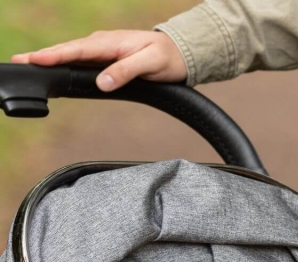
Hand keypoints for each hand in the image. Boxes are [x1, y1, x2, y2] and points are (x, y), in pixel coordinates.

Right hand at [11, 30, 186, 91]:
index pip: (77, 50)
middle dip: (42, 55)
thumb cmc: (167, 58)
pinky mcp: (104, 58)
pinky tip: (52, 68)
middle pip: (67, 50)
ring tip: (28, 64)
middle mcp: (101, 44)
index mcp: (109, 43)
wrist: (179, 53)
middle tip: (18, 61)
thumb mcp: (150, 64)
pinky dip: (63, 62)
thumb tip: (102, 83)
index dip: (55, 55)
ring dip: (49, 58)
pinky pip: (80, 60)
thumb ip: (126, 72)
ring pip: (71, 54)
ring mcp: (102, 50)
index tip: (36, 60)